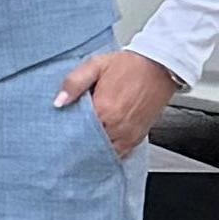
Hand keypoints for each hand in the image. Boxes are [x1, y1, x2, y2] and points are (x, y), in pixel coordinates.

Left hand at [60, 46, 182, 156]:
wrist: (159, 67)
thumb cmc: (129, 65)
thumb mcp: (96, 65)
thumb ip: (74, 83)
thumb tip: (58, 102)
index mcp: (104, 109)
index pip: (77, 131)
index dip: (67, 132)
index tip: (59, 131)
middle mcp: (117, 126)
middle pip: (90, 144)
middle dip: (78, 142)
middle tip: (68, 139)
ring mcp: (129, 135)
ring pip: (104, 152)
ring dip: (93, 148)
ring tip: (83, 141)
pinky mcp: (138, 138)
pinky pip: (120, 154)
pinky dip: (109, 151)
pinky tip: (101, 143)